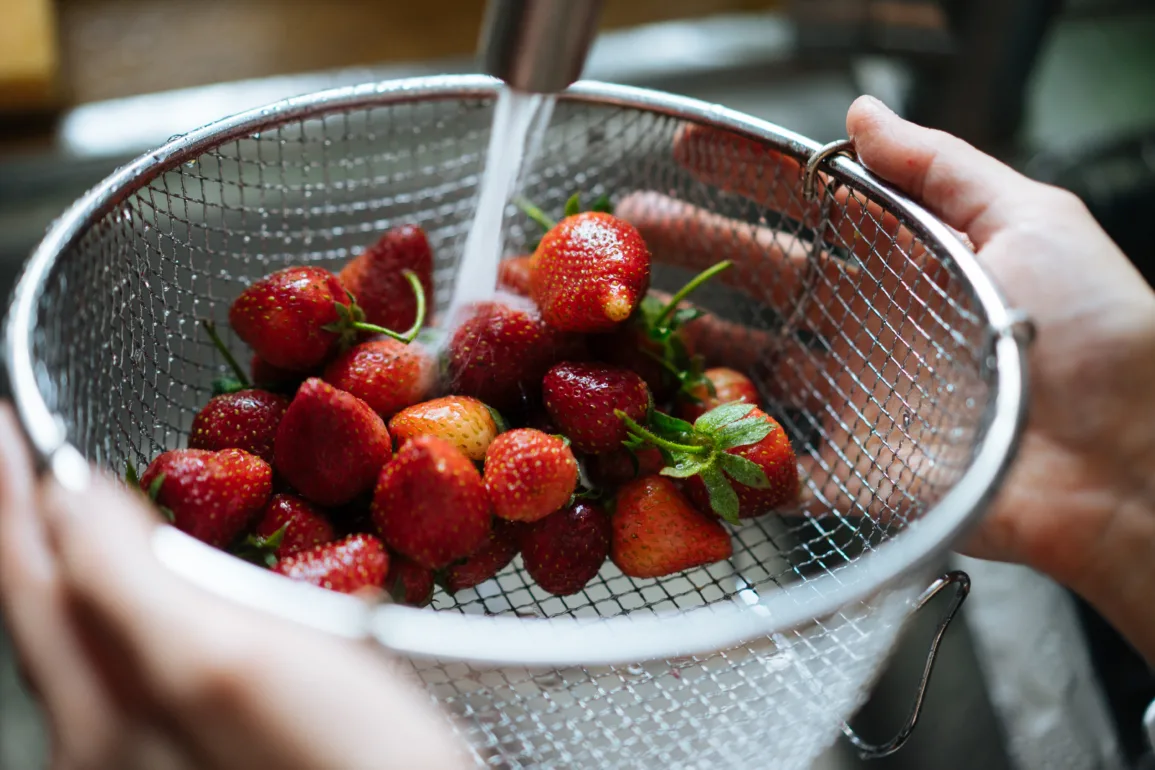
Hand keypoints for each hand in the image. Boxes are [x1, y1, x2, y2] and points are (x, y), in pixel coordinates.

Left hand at [0, 406, 468, 769]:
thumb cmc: (345, 769)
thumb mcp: (231, 665)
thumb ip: (134, 587)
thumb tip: (69, 502)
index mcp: (102, 708)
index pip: (33, 574)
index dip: (8, 492)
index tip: (1, 422)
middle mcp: (102, 742)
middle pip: (46, 609)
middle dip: (31, 525)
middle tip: (20, 451)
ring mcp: (144, 759)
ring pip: (91, 639)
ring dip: (82, 562)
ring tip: (75, 503)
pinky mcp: (196, 758)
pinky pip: (142, 668)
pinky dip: (137, 606)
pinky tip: (166, 588)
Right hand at [617, 96, 1154, 661]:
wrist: (1126, 464)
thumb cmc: (1098, 333)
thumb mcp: (1030, 219)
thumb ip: (938, 168)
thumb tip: (861, 114)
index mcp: (907, 261)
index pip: (810, 206)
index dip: (749, 174)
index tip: (689, 147)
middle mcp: (869, 325)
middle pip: (762, 276)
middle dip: (692, 244)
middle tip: (626, 225)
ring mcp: (853, 397)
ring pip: (750, 359)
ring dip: (690, 336)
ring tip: (629, 314)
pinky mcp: (849, 469)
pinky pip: (770, 454)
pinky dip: (719, 438)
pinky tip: (666, 411)